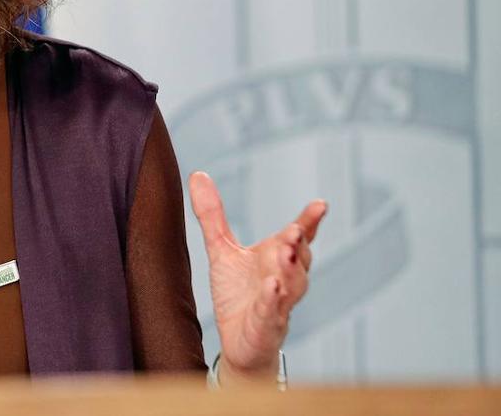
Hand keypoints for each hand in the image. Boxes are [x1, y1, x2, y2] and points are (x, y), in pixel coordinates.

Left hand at [188, 171, 326, 382]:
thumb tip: (198, 174)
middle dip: (298, 243)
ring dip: (291, 269)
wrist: (237, 342)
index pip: (299, 237)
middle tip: (295, 230)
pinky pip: (273, 312)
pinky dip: (274, 300)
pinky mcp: (267, 326)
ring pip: (293, 285)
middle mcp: (284, 278)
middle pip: (298, 258)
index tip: (320, 205)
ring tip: (286, 252)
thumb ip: (212, 215)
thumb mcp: (221, 249)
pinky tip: (273, 286)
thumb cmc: (237, 294)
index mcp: (276, 258)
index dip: (310, 222)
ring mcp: (279, 303)